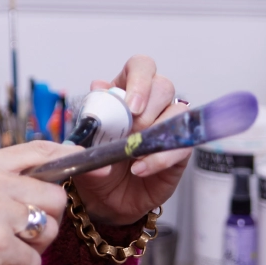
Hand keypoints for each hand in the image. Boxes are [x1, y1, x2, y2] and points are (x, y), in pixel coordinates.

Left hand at [72, 55, 188, 227]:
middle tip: (131, 130)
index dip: (140, 79)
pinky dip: (159, 157)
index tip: (130, 105)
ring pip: (178, 112)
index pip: (141, 67)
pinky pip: (181, 146)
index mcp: (126, 92)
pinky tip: (139, 168)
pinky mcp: (178, 151)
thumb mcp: (84, 140)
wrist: (103, 197)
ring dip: (155, 131)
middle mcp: (151, 105)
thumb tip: (98, 85)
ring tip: (133, 153)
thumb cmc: (95, 162)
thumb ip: (90, 114)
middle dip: (148, 108)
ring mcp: (167, 126)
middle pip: (164, 86)